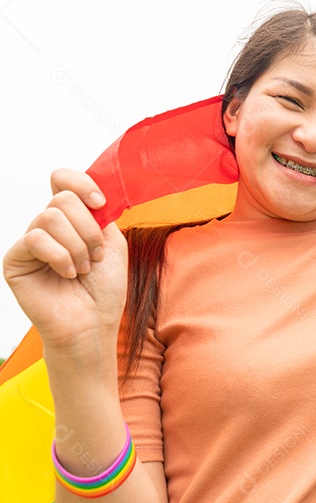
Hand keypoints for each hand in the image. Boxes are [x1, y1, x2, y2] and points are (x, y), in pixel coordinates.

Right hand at [4, 173, 126, 353]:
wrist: (93, 322)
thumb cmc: (104, 287)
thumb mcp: (113, 242)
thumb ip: (100, 214)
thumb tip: (91, 191)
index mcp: (71, 218)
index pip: (62, 179)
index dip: (82, 183)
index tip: (101, 204)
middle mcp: (47, 226)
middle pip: (62, 198)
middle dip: (88, 229)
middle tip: (95, 255)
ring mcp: (30, 242)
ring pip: (50, 217)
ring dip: (77, 245)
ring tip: (83, 268)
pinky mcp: (15, 260)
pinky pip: (36, 238)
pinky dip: (60, 256)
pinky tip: (67, 274)